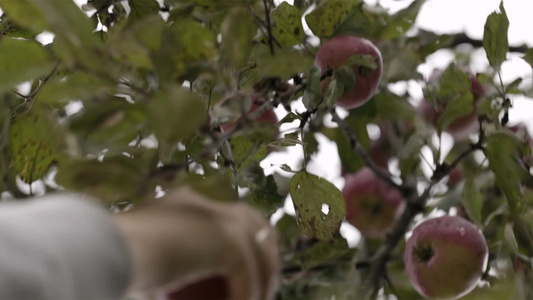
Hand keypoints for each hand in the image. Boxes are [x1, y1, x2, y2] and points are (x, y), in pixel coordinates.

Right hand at [114, 186, 278, 299]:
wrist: (102, 253)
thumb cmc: (114, 261)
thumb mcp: (148, 260)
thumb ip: (173, 265)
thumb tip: (172, 285)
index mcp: (187, 203)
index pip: (230, 216)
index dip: (246, 241)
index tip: (246, 270)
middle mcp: (206, 203)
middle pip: (256, 226)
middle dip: (266, 255)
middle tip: (261, 288)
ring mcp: (218, 216)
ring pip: (259, 251)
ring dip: (261, 281)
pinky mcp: (225, 238)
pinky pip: (245, 274)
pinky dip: (245, 295)